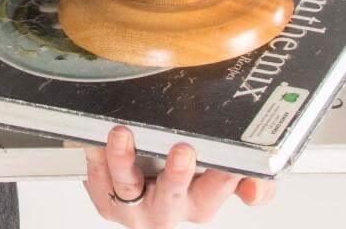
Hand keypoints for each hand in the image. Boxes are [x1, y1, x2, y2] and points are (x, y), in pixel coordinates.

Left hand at [83, 126, 274, 224]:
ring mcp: (135, 208)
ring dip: (124, 161)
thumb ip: (249, 180)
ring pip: (128, 188)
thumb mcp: (217, 173)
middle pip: (175, 195)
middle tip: (183, 151)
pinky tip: (93, 141)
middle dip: (179, 175)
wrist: (136, 175)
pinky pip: (97, 181)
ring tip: (122, 135)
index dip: (226, 179)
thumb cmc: (177, 172)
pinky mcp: (106, 200)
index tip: (230, 162)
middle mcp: (169, 209)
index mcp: (201, 202)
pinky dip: (95, 159)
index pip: (219, 190)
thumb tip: (252, 190)